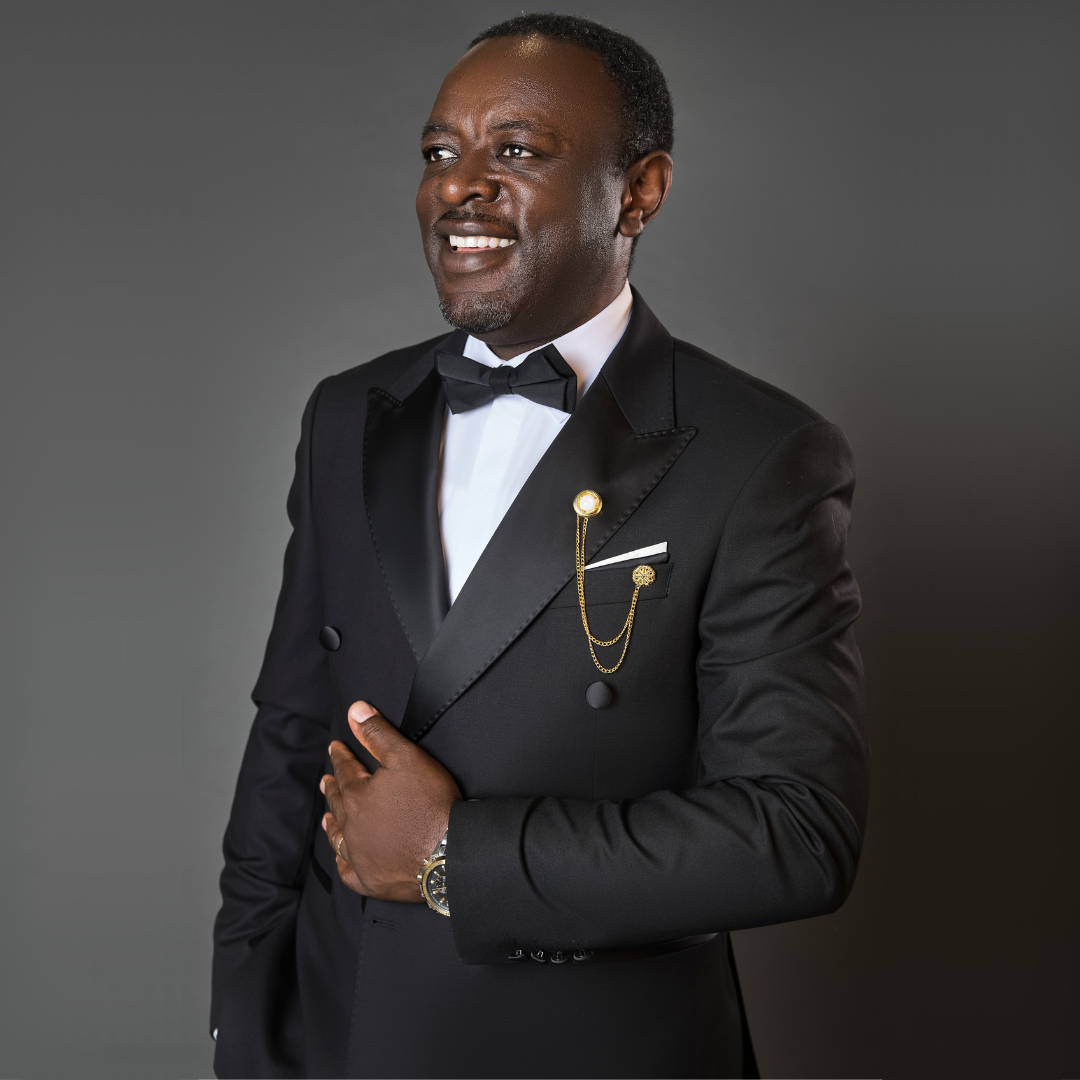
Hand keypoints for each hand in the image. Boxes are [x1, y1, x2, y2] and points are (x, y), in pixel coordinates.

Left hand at [320, 701, 462, 901]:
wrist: (447, 852)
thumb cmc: (429, 803)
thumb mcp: (406, 757)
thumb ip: (378, 733)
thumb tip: (355, 710)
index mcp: (357, 796)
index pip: (345, 770)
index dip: (340, 756)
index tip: (335, 748)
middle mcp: (352, 827)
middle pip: (338, 803)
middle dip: (332, 788)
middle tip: (325, 781)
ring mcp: (360, 856)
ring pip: (338, 837)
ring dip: (332, 825)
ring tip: (327, 818)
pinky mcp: (371, 880)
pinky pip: (349, 872)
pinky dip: (344, 864)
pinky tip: (343, 859)